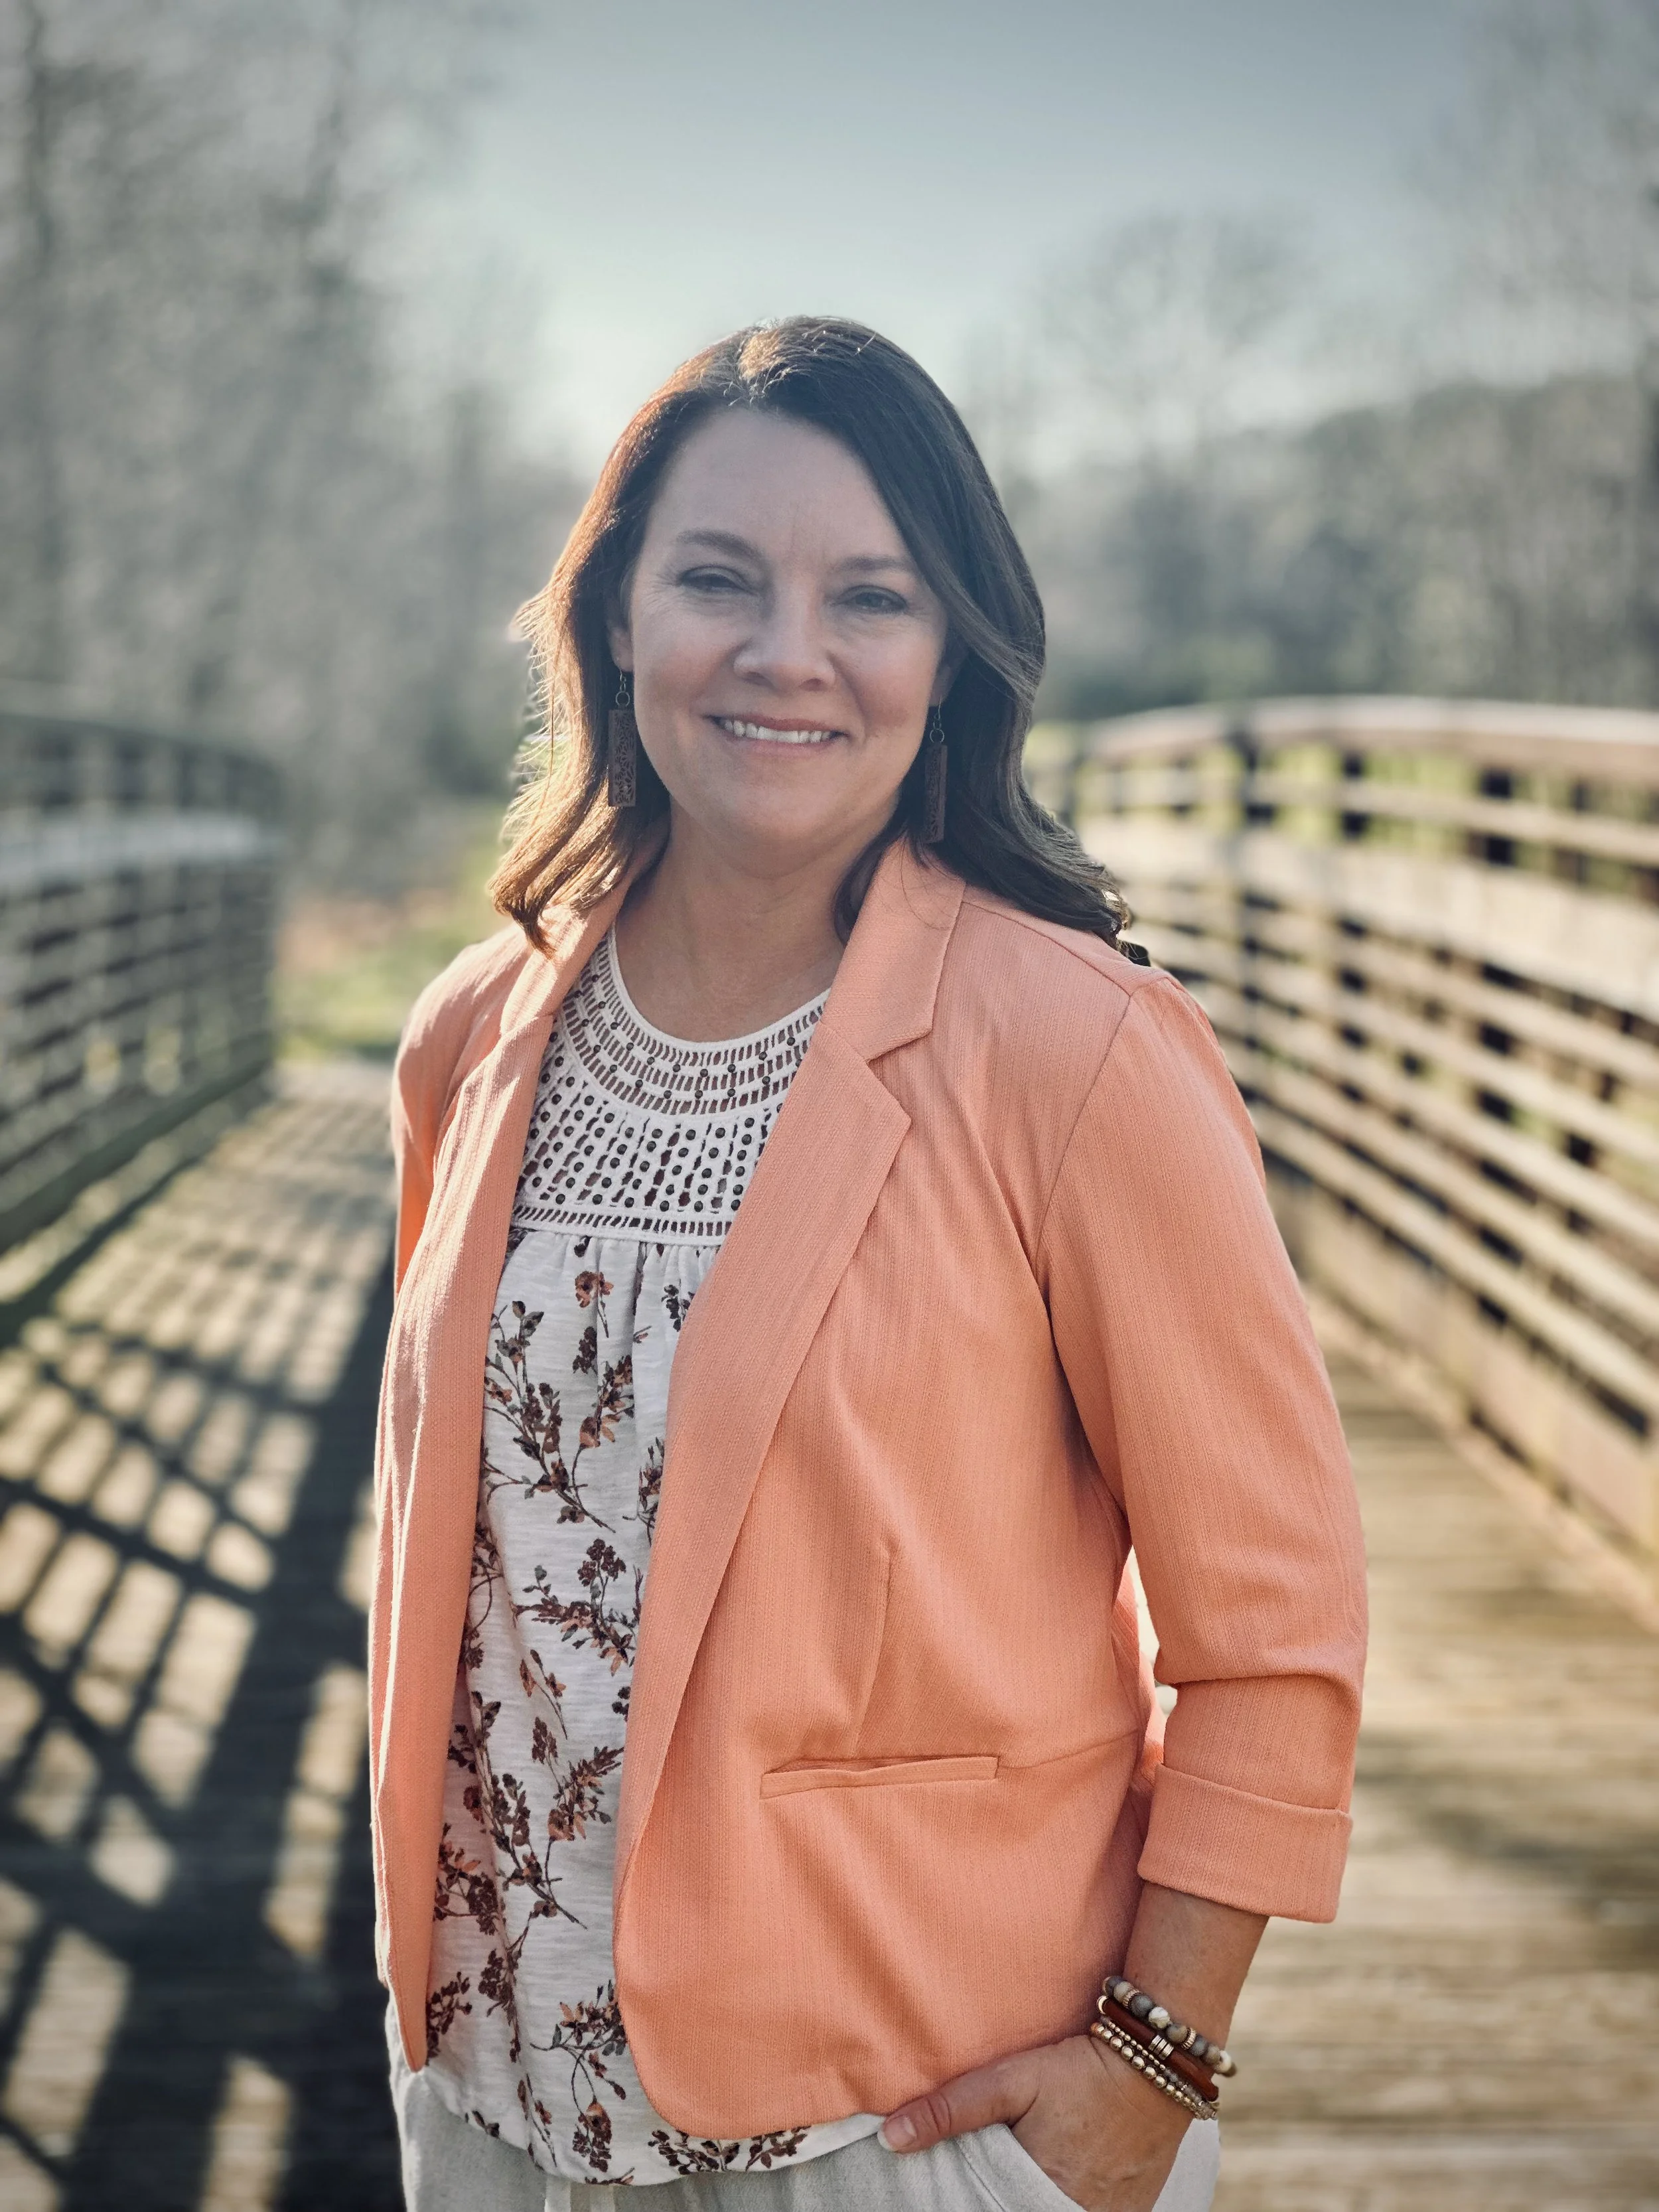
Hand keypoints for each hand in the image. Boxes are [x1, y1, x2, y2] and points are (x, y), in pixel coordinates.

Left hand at [880, 2032, 1190, 2211]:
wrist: (1157, 2064)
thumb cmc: (1080, 2070)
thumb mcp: (1013, 2080)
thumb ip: (952, 2110)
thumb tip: (891, 2138)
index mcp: (1040, 2196)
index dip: (970, 2206)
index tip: (956, 2196)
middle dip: (1001, 2201)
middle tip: (993, 2182)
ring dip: (1031, 2202)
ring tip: (1020, 2180)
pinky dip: (1068, 2202)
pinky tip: (1057, 2183)